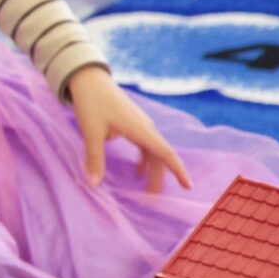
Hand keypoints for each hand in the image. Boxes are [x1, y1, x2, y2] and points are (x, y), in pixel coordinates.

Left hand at [66, 64, 191, 191]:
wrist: (90, 79)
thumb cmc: (91, 103)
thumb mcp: (91, 132)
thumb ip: (95, 158)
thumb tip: (94, 184)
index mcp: (141, 129)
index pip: (166, 153)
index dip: (178, 170)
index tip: (188, 186)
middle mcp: (145, 127)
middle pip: (160, 155)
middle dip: (160, 176)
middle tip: (154, 198)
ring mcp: (140, 124)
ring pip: (153, 151)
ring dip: (152, 169)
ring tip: (148, 189)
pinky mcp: (133, 122)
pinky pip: (145, 144)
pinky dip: (144, 159)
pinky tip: (138, 171)